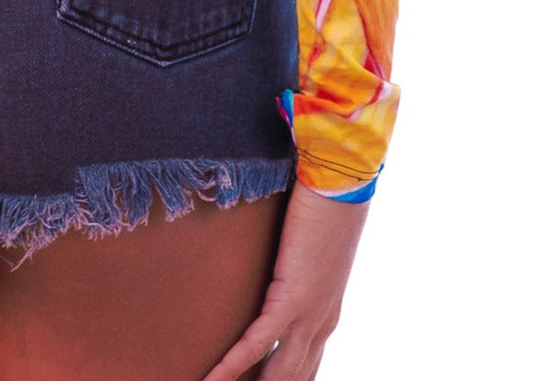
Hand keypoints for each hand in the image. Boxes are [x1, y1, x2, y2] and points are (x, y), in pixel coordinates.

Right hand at [200, 179, 371, 380]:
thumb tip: (268, 269)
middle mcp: (321, 325)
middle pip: (291, 379)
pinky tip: (212, 378)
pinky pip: (257, 343)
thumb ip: (290, 270)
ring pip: (277, 374)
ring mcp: (309, 316)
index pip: (302, 370)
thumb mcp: (307, 252)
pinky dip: (232, 364)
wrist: (339, 188)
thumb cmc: (324, 208)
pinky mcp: (292, 299)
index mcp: (325, 317)